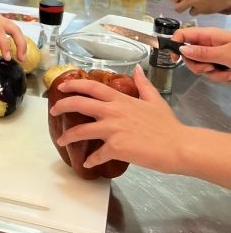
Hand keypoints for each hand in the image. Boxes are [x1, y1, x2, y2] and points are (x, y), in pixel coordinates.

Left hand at [0, 0, 25, 60]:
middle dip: (21, 43)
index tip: (7, 58)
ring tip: (21, 56)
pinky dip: (16, 36)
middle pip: (14, 28)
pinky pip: (10, 26)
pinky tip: (14, 46)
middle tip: (21, 59)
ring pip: (15, 27)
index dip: (5, 45)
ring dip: (20, 40)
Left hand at [49, 65, 186, 173]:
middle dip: (62, 106)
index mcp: (121, 100)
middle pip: (79, 104)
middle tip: (53, 111)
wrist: (178, 146)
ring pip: (81, 131)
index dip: (74, 85)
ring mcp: (113, 130)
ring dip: (68, 136)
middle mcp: (113, 112)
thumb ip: (143, 84)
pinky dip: (91, 160)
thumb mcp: (154, 99)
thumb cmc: (167, 124)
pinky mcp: (116, 148)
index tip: (62, 87)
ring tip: (61, 141)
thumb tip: (137, 69)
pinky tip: (88, 163)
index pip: (91, 87)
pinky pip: (97, 155)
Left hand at [169, 0, 230, 15]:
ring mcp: (198, 7)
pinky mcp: (206, 12)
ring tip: (196, 6)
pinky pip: (201, 14)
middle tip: (184, 4)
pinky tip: (206, 7)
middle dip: (179, 7)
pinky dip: (202, 11)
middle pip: (178, 8)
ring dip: (192, 10)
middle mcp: (190, 0)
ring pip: (190, 13)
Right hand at [172, 26, 230, 81]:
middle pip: (189, 56)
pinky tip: (230, 75)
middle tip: (212, 67)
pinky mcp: (219, 65)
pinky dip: (221, 77)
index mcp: (208, 35)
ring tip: (228, 72)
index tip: (175, 59)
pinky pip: (211, 74)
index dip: (175, 44)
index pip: (183, 34)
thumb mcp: (226, 53)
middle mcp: (208, 45)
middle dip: (199, 66)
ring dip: (214, 74)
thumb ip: (204, 53)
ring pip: (200, 67)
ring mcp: (213, 56)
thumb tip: (181, 50)